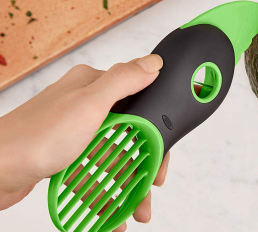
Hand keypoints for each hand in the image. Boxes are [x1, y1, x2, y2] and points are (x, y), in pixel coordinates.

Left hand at [0, 54, 168, 230]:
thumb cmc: (37, 137)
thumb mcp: (89, 104)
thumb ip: (123, 81)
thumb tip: (153, 62)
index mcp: (93, 86)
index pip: (139, 105)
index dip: (154, 133)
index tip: (160, 158)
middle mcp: (86, 106)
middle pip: (128, 135)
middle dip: (141, 166)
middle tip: (149, 190)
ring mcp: (76, 130)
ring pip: (113, 156)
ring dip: (126, 184)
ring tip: (134, 211)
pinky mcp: (67, 152)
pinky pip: (95, 170)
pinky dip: (105, 190)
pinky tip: (112, 211)